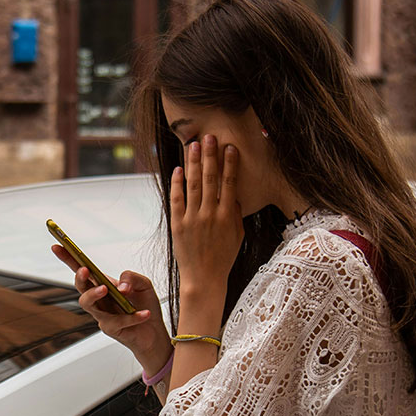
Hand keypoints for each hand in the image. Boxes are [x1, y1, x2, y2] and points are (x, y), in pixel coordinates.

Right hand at [51, 245, 170, 369]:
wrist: (154, 331)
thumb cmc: (145, 304)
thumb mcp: (144, 284)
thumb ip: (132, 277)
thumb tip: (121, 287)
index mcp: (103, 283)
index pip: (82, 268)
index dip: (68, 257)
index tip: (56, 246)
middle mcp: (99, 298)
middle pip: (80, 286)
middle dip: (79, 277)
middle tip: (84, 270)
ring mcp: (102, 314)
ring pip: (88, 304)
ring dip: (94, 294)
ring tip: (106, 288)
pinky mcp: (111, 329)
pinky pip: (117, 321)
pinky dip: (132, 317)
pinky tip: (144, 313)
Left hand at [171, 134, 243, 295]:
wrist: (203, 279)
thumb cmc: (223, 258)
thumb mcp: (238, 236)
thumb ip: (236, 214)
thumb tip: (234, 194)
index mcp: (227, 217)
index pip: (229, 184)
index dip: (230, 164)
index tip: (230, 147)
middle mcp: (210, 215)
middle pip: (211, 179)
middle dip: (210, 156)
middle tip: (209, 137)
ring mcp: (192, 219)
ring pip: (193, 185)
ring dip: (194, 163)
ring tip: (193, 145)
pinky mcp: (178, 225)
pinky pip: (177, 199)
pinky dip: (177, 184)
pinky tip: (178, 169)